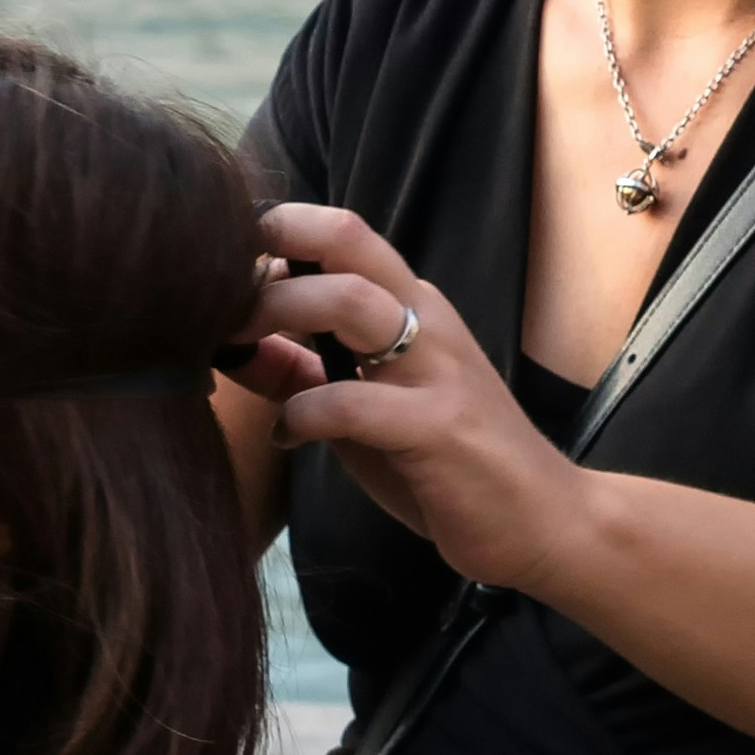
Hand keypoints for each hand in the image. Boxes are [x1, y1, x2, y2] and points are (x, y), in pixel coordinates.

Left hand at [248, 203, 591, 599]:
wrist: (545, 522)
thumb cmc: (451, 465)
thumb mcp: (366, 413)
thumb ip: (304, 375)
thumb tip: (233, 348)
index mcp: (411, 308)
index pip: (341, 235)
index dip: (274, 232)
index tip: (219, 264)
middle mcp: (426, 321)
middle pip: (345, 240)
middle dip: (265, 257)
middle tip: (209, 298)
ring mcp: (437, 370)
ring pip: (350, 302)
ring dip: (278, 312)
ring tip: (233, 343)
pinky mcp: (438, 427)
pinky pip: (351, 402)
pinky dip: (302, 412)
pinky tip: (285, 436)